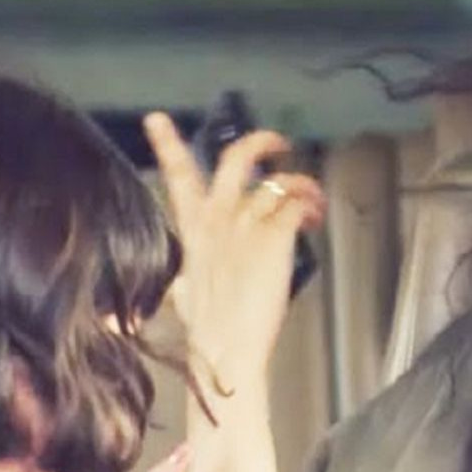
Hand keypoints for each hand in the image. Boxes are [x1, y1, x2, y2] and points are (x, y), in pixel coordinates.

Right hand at [143, 113, 324, 389]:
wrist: (227, 352)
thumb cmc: (206, 333)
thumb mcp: (181, 298)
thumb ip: (182, 281)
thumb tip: (179, 286)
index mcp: (193, 232)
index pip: (177, 179)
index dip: (167, 145)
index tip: (157, 119)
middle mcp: (218, 219)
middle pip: (234, 160)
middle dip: (259, 142)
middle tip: (279, 142)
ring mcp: (246, 226)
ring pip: (278, 181)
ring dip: (301, 183)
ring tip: (313, 197)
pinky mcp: (274, 238)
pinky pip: (296, 203)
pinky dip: (310, 203)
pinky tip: (315, 216)